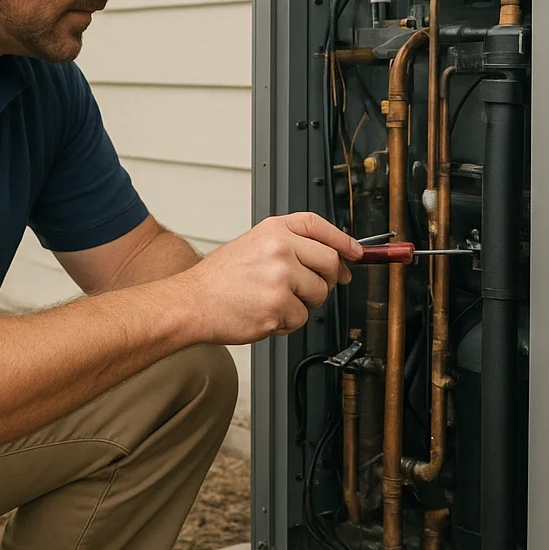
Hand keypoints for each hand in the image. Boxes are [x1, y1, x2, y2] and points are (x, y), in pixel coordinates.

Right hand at [178, 213, 362, 344]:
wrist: (192, 302)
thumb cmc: (220, 279)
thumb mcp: (253, 245)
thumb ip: (292, 247)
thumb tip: (338, 262)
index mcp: (273, 230)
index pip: (320, 226)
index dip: (343, 240)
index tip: (356, 253)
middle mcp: (280, 249)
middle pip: (330, 263)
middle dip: (326, 280)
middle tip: (306, 287)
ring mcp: (280, 278)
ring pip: (319, 294)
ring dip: (303, 304)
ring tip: (273, 300)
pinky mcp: (278, 307)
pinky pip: (300, 319)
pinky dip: (286, 322)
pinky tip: (264, 314)